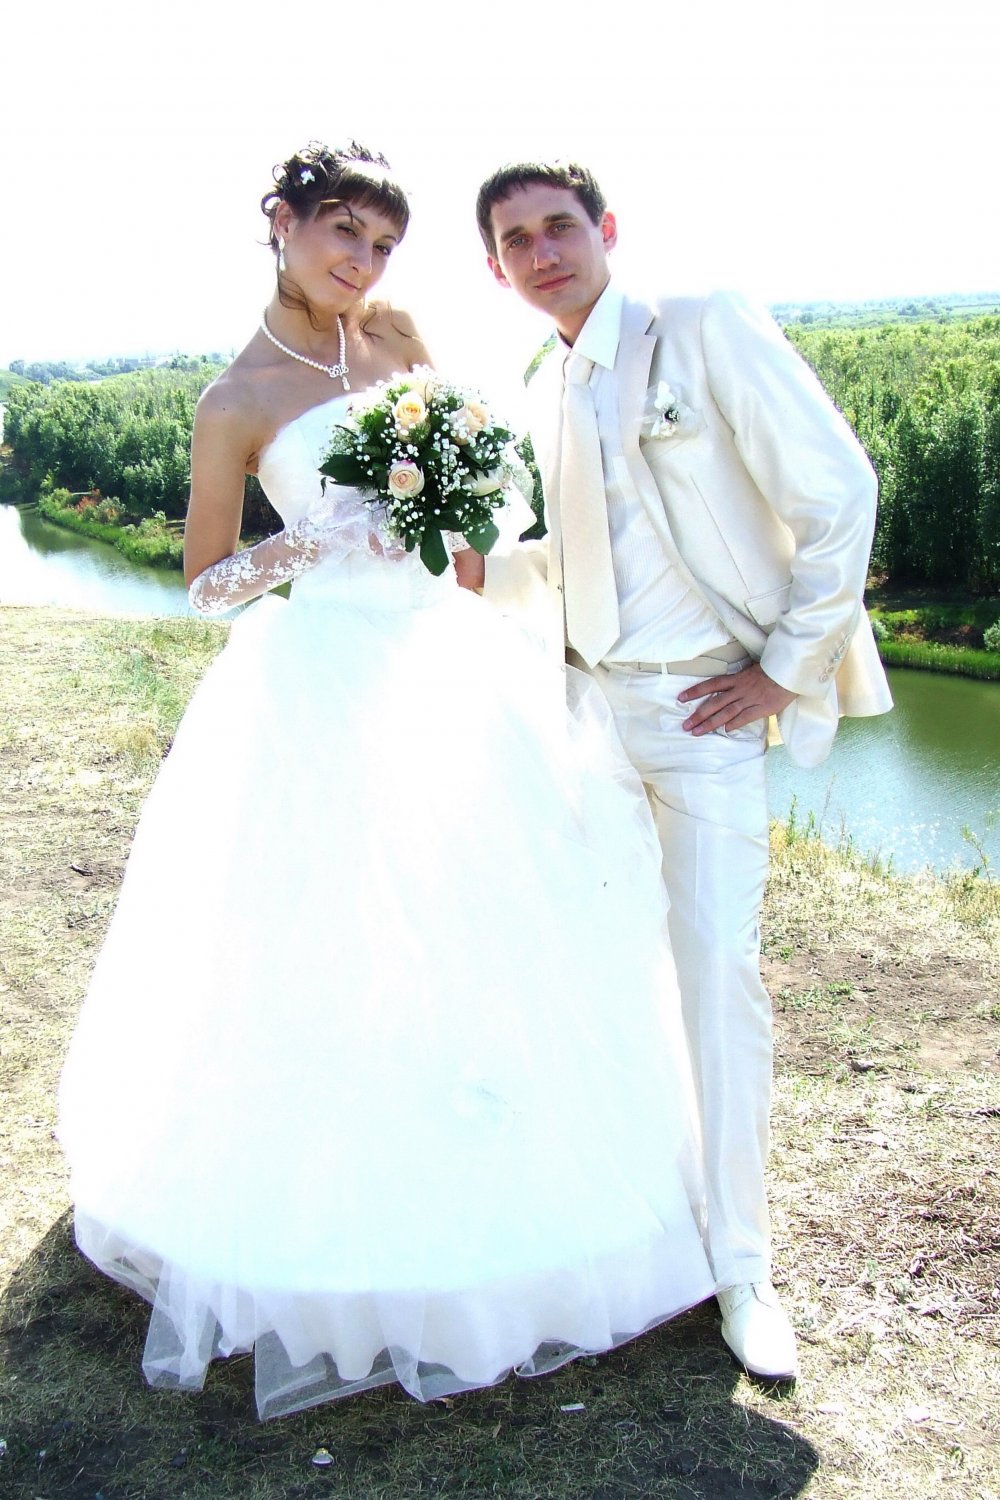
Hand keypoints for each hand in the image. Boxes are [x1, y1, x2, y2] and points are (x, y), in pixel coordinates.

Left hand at [678, 662, 796, 734]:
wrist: (790, 673)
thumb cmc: (772, 670)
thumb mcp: (752, 670)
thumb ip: (740, 679)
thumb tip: (729, 685)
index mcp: (736, 678)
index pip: (711, 685)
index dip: (695, 691)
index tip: (681, 698)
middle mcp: (739, 689)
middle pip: (714, 703)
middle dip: (698, 715)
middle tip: (685, 725)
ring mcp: (749, 699)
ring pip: (725, 713)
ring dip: (710, 723)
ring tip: (697, 732)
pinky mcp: (761, 708)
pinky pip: (744, 718)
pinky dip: (734, 724)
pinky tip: (725, 730)